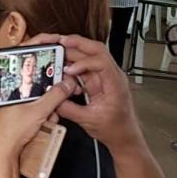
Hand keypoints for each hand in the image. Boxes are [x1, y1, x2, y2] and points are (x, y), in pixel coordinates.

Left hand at [0, 87, 67, 170]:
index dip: (50, 84)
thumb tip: (65, 85)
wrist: (1, 155)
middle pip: (38, 96)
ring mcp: (12, 112)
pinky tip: (40, 128)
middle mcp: (10, 100)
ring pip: (37, 108)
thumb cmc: (9, 133)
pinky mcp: (16, 123)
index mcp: (11, 91)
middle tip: (51, 112)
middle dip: (49, 104)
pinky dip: (40, 122)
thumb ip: (55, 96)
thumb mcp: (38, 110)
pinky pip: (32, 118)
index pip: (35, 80)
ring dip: (46, 115)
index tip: (62, 87)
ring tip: (45, 122)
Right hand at [26, 34, 142, 151]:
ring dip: (74, 51)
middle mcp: (112, 75)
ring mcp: (105, 77)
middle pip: (96, 50)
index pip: (101, 61)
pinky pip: (85, 67)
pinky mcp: (98, 81)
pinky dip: (73, 64)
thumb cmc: (115, 129)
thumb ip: (69, 109)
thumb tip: (53, 99)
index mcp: (115, 83)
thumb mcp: (89, 121)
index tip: (69, 70)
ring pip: (90, 55)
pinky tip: (62, 66)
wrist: (124, 136)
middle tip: (59, 41)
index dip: (83, 62)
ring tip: (57, 48)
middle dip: (77, 43)